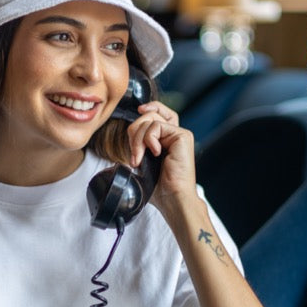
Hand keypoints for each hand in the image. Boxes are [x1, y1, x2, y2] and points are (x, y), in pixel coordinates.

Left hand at [127, 101, 198, 217]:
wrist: (173, 199)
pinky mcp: (182, 136)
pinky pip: (156, 126)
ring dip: (138, 140)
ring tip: (140, 158)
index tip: (138, 111)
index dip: (149, 108)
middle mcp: (174, 135)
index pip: (158, 113)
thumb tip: (124, 141)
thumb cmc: (159, 188)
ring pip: (150, 120)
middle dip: (134, 133)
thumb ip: (137, 149)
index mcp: (167, 140)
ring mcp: (179, 134)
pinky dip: (149, 139)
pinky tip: (155, 154)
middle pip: (149, 116)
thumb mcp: (142, 165)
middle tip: (134, 156)